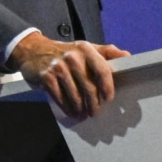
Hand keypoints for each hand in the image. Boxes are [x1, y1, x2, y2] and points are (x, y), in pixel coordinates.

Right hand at [9, 31, 130, 116]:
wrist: (33, 50)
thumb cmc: (66, 52)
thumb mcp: (86, 47)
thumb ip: (107, 52)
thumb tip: (128, 56)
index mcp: (86, 49)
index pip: (103, 70)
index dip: (107, 87)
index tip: (109, 99)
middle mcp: (73, 57)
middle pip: (89, 87)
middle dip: (94, 103)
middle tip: (95, 112)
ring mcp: (59, 67)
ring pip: (75, 96)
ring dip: (81, 109)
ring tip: (83, 114)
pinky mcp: (46, 77)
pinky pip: (61, 98)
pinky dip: (68, 108)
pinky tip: (72, 112)